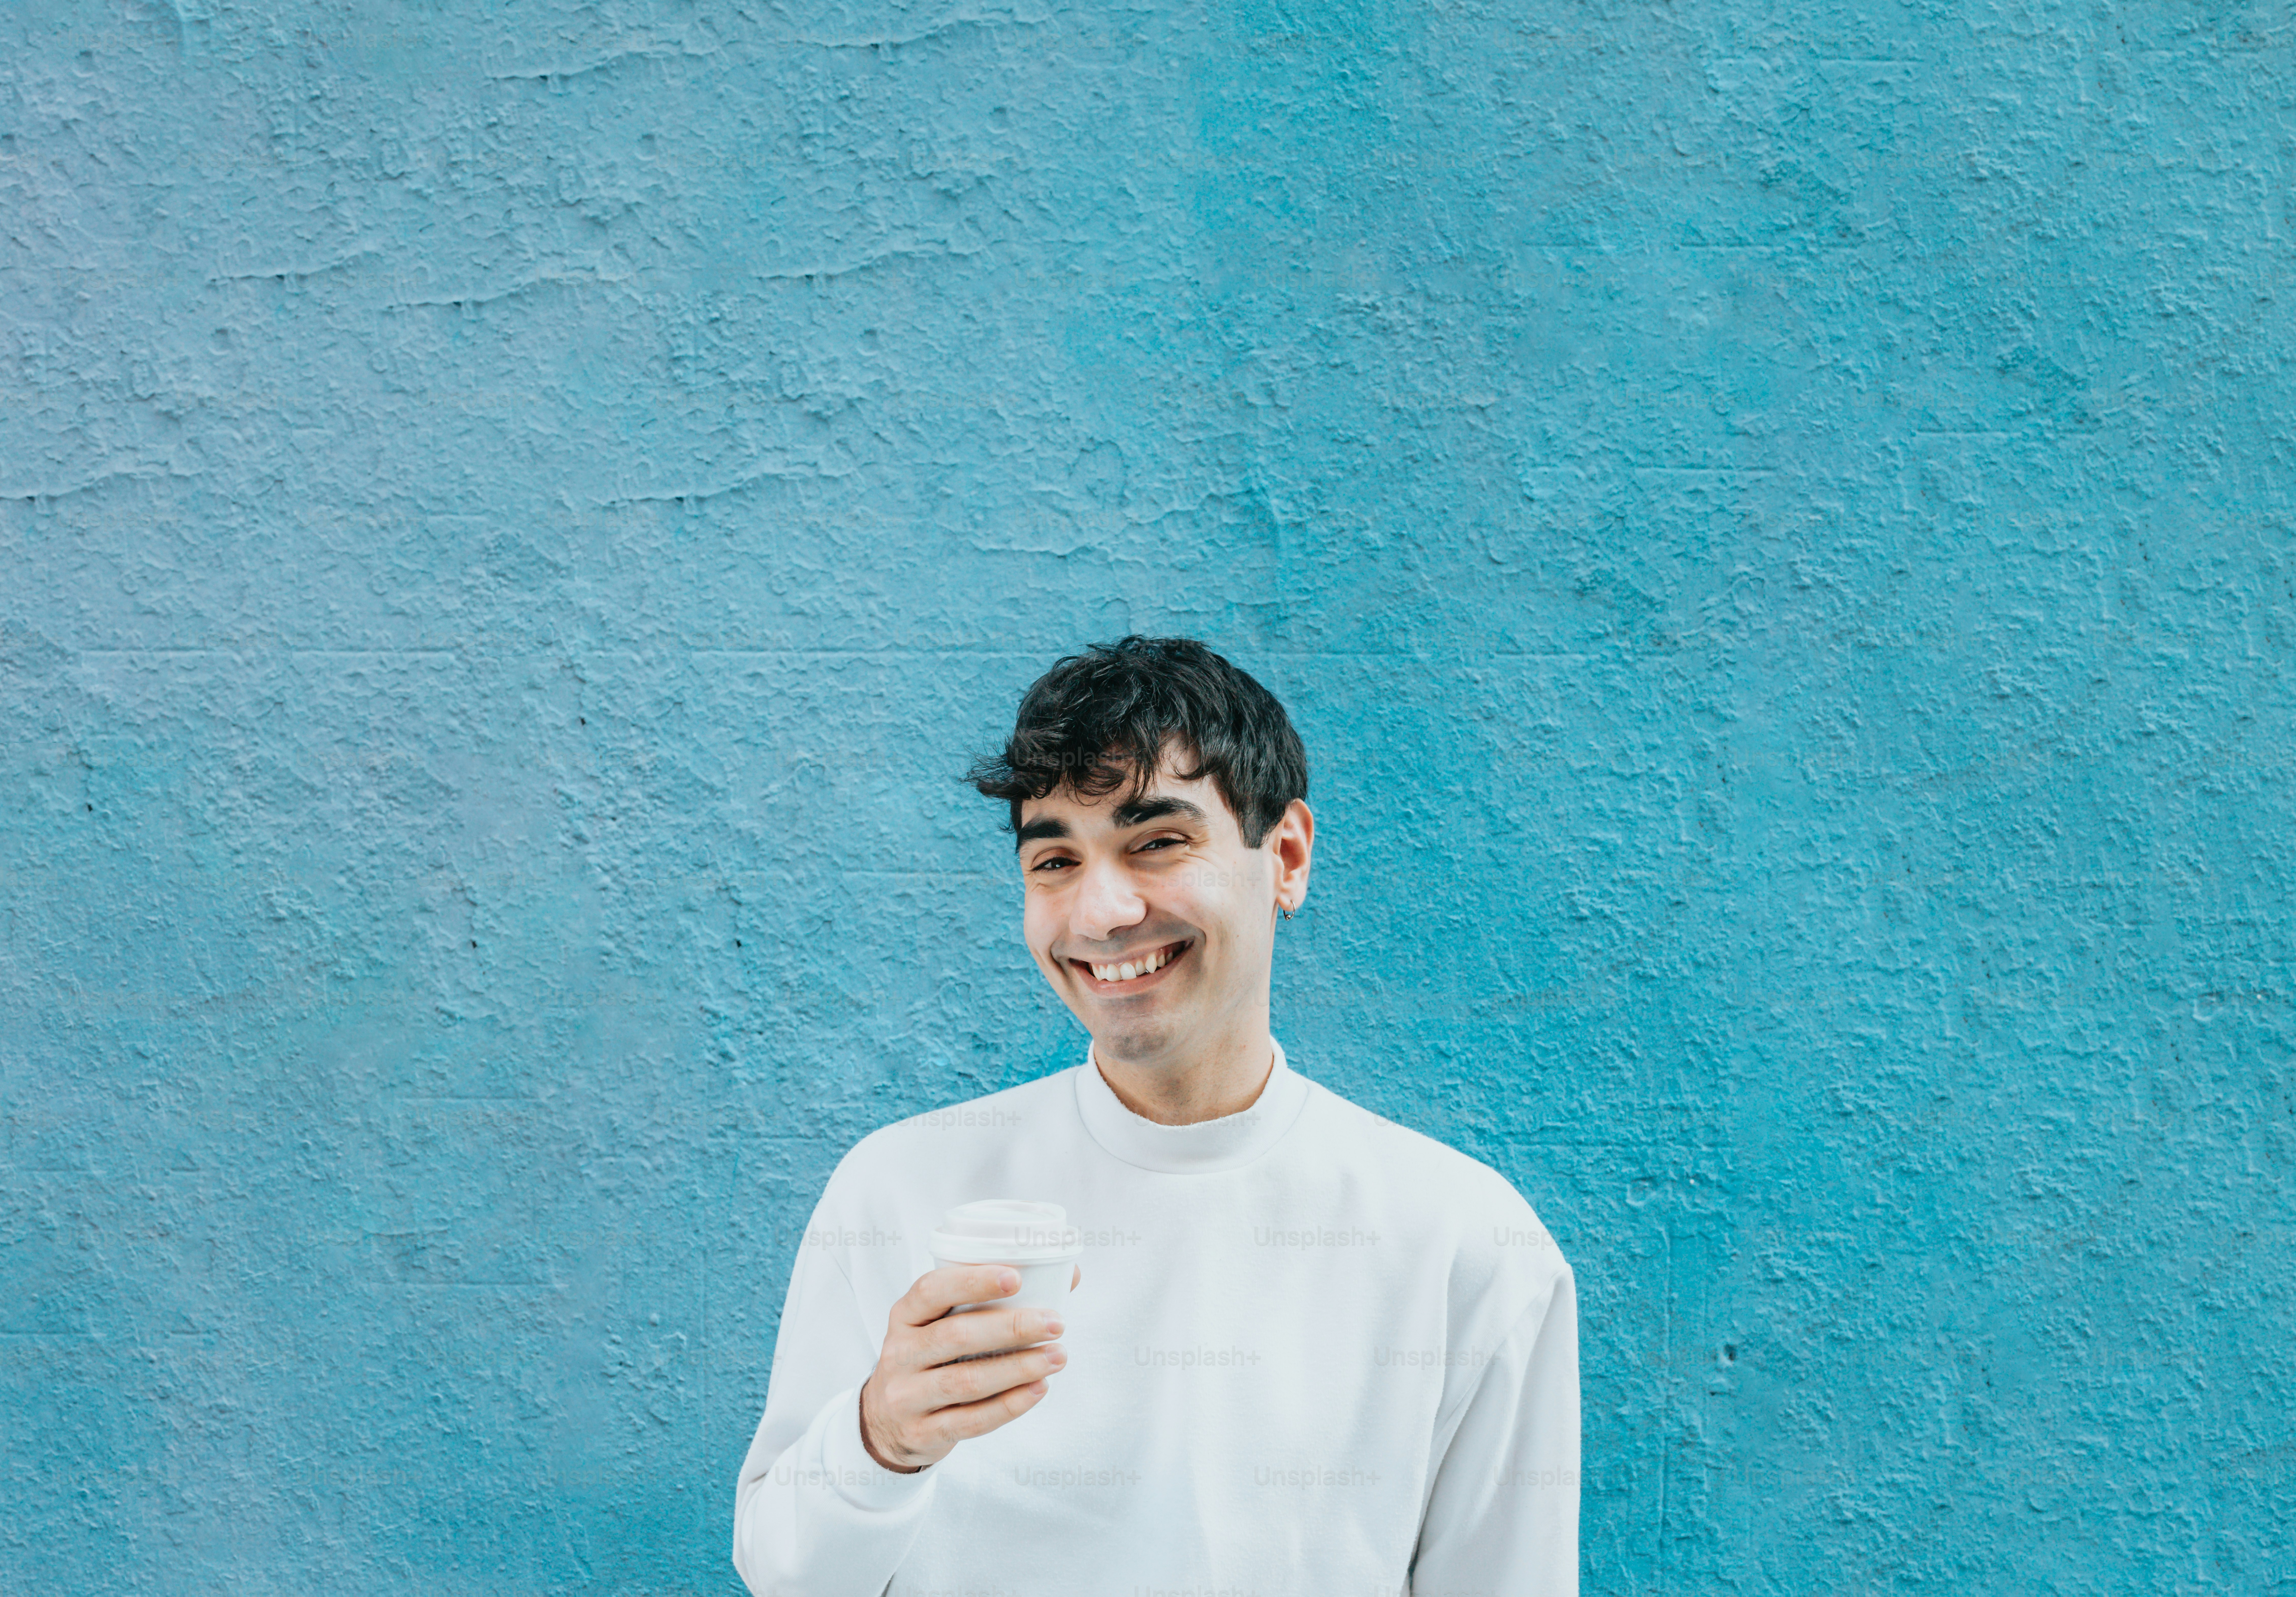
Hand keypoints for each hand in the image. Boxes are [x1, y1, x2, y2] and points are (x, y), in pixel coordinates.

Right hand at [858, 1263, 1076, 1472]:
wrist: (886, 1424)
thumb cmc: (932, 1359)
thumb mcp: (941, 1324)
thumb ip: (991, 1299)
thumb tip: (1068, 1275)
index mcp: (905, 1316)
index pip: (932, 1290)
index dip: (972, 1281)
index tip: (1016, 1277)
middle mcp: (900, 1354)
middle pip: (956, 1336)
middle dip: (1012, 1327)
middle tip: (1056, 1323)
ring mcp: (906, 1397)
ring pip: (967, 1381)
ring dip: (1019, 1368)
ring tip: (1057, 1356)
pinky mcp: (922, 1433)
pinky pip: (971, 1421)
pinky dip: (1009, 1405)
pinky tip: (1039, 1389)